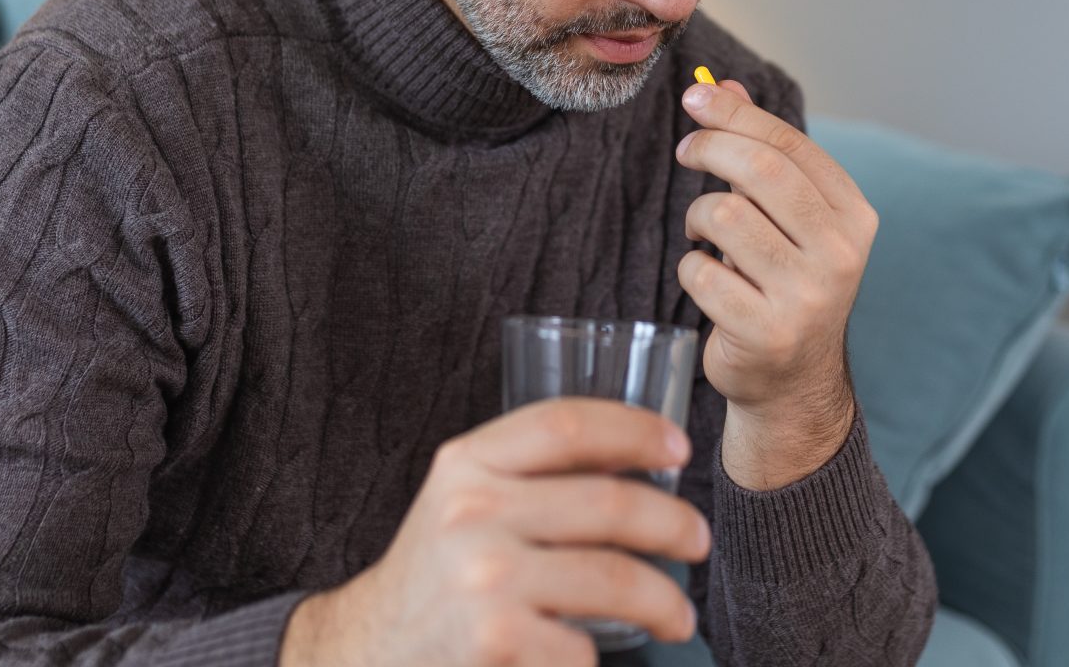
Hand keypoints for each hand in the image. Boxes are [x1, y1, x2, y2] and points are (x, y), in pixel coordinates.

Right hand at [277, 397, 711, 666]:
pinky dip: (599, 657)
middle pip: (609, 503)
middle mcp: (471, 511)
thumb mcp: (464, 500)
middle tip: (698, 542)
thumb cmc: (439, 571)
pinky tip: (598, 656)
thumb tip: (640, 456)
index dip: (634, 429)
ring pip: (616, 580)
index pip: (565, 424)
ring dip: (667, 601)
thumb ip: (528, 473)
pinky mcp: (493, 641)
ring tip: (679, 615)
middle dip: (674, 525)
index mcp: (466, 463)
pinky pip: (583, 648)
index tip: (679, 448)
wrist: (371, 648)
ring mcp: (483, 578)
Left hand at [675, 77, 876, 488]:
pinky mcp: (766, 332)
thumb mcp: (785, 216)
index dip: (736, 113)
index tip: (695, 99)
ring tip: (706, 237)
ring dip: (698, 219)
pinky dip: (692, 269)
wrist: (792, 381)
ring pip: (723, 217)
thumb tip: (721, 85)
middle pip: (758, 170)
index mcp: (853, 216)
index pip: (788, 144)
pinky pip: (700, 272)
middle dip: (709, 148)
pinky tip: (711, 282)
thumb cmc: (783, 282)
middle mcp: (840, 254)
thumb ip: (760, 152)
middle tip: (686, 151)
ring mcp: (807, 297)